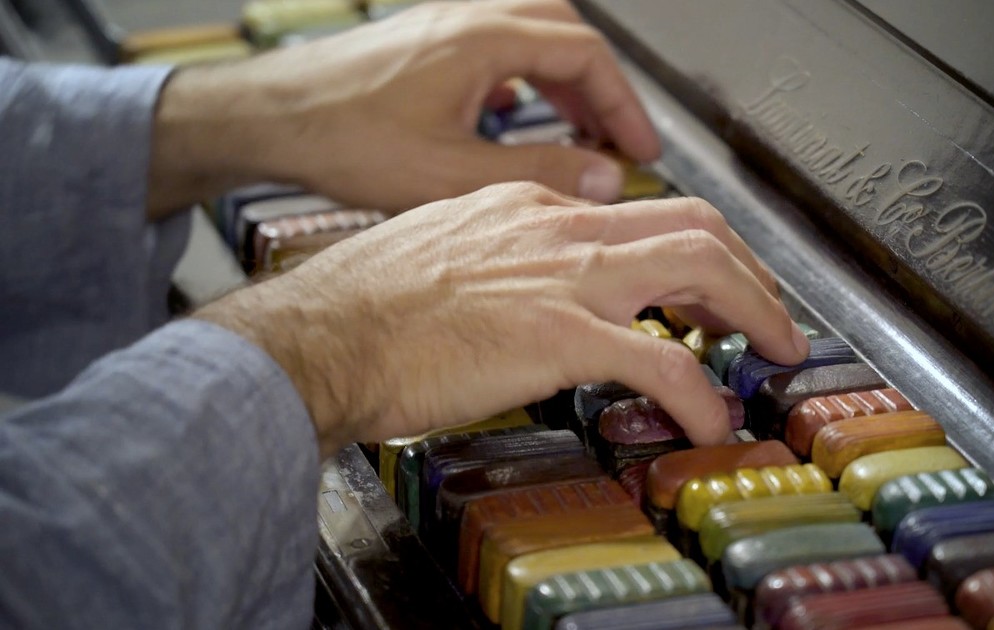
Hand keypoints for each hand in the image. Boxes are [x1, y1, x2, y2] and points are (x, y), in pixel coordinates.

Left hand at [148, 0, 657, 217]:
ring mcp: (442, 26)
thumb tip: (602, 178)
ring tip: (579, 132)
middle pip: (565, 33)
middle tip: (618, 136)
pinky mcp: (421, 44)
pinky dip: (523, 76)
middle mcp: (466, 19)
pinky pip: (494, 44)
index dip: (624, 104)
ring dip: (563, 79)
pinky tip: (514, 118)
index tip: (641, 147)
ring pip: (530, 34)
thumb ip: (537, 174)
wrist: (267, 120)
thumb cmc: (341, 138)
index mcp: (483, 41)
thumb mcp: (452, 174)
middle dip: (601, 86)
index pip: (586, 56)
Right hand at [194, 183, 808, 457]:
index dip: (691, 250)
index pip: (638, 211)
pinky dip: (700, 395)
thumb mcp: (442, 256)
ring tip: (776, 351)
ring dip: (755, 311)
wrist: (321, 334)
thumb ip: (501, 262)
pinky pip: (663, 364)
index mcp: (528, 208)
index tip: (708, 286)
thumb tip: (532, 295)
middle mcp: (559, 228)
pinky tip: (708, 422)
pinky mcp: (559, 336)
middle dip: (749, 270)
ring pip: (701, 267)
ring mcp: (564, 277)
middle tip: (770, 313)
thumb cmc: (363, 309)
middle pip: (693, 223)